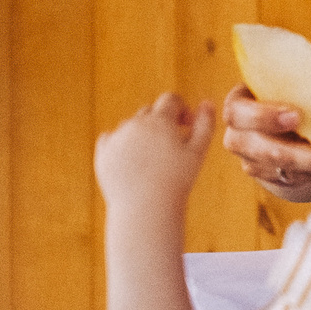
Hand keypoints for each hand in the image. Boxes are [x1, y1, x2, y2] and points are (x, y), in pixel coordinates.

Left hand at [96, 93, 214, 212]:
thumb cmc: (176, 182)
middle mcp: (135, 124)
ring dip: (141, 134)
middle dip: (161, 122)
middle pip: (150, 111)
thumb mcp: (198, 152)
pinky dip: (120, 145)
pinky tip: (131, 162)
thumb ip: (205, 124)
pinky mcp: (102, 153)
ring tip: (151, 160)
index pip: (170, 99)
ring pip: (130, 126)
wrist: (145, 210)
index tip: (186, 125)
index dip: (181, 109)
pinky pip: (110, 139)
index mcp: (159, 120)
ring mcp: (116, 137)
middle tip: (170, 146)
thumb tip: (208, 102)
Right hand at [218, 84, 310, 201]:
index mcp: (238, 105)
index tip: (297, 115)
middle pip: (264, 151)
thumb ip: (307, 76)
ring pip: (285, 172)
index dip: (264, 116)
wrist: (290, 110)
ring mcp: (254, 162)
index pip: (239, 112)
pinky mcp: (272, 178)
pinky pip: (298, 182)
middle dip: (303, 154)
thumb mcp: (290, 78)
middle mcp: (239, 137)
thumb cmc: (290, 86)